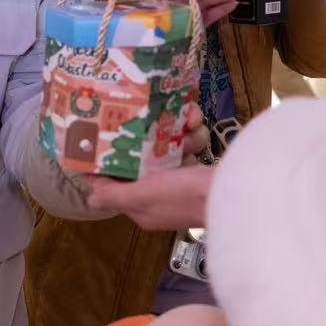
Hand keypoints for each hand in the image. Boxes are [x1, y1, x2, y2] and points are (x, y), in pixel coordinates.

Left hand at [83, 105, 213, 230]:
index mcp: (141, 207)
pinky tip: (193, 121)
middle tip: (140, 117)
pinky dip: (190, 134)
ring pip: (165, 150)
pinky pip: (186, 147)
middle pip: (140, 163)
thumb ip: (115, 195)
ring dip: (173, 133)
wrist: (236, 192)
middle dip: (142, 140)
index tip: (102, 136)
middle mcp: (157, 196)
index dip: (108, 163)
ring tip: (183, 120)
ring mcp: (179, 184)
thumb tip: (89, 198)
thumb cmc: (184, 196)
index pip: (115, 185)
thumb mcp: (144, 196)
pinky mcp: (197, 172)